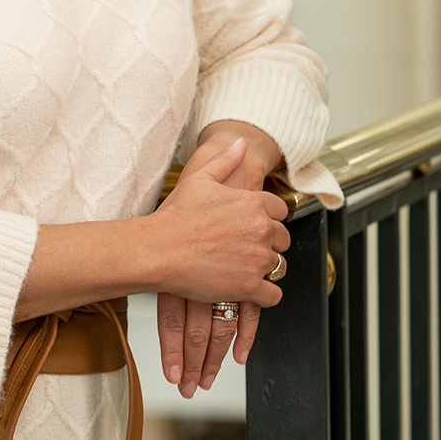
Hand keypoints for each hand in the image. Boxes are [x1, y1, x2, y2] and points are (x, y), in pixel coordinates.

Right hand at [157, 125, 282, 396]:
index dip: (268, 219)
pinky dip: (265, 295)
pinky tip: (249, 291)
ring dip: (265, 269)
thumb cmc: (174, 218)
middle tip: (246, 250)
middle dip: (268, 245)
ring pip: (279, 266)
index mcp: (253, 202)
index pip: (280, 210)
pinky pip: (273, 295)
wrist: (158, 251)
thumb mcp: (199, 179)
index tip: (256, 227)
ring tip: (243, 270)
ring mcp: (257, 259)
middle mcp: (261, 229)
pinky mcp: (249, 286)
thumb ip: (226, 160)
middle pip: (283, 239)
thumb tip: (240, 145)